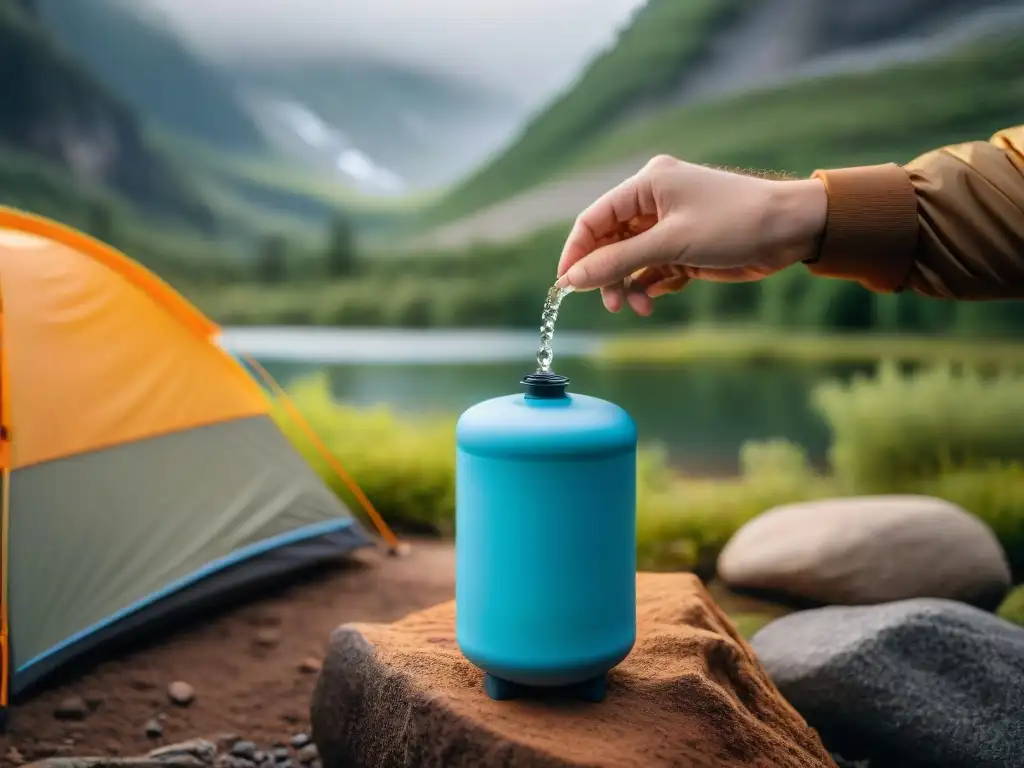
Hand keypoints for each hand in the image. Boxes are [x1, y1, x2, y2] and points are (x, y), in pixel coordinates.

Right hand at [555, 155, 827, 314]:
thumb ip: (618, 262)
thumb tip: (572, 279)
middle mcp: (654, 201)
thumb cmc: (734, 223)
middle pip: (609, 242)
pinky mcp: (685, 248)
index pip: (594, 218)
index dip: (577, 252)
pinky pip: (652, 270)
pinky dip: (648, 287)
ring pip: (630, 260)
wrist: (792, 230)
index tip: (566, 285)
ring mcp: (670, 225)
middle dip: (606, 274)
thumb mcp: (671, 244)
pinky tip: (651, 302)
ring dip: (627, 285)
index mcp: (647, 184)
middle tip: (610, 304)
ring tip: (635, 307)